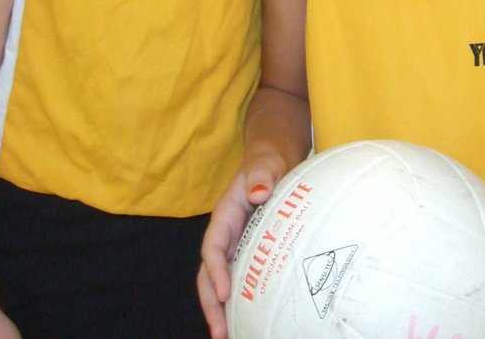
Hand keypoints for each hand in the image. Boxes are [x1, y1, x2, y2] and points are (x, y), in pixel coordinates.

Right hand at [198, 162, 286, 338]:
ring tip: (228, 335)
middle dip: (211, 304)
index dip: (216, 270)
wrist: (275, 162)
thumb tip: (257, 192)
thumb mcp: (265, 164)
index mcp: (225, 216)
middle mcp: (226, 235)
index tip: (224, 292)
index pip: (213, 246)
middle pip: (210, 273)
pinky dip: (241, 301)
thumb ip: (261, 174)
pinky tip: (249, 320)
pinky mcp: (250, 253)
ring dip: (222, 309)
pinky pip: (241, 279)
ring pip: (222, 282)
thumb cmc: (268, 163)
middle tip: (220, 332)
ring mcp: (237, 246)